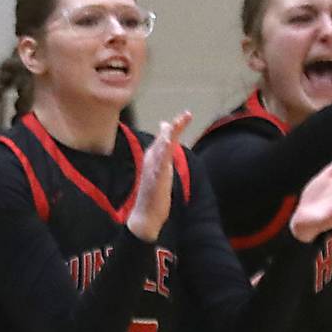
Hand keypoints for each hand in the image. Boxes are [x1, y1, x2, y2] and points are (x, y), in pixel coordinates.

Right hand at [128, 113, 190, 242]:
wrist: (145, 216)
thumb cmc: (153, 193)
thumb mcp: (162, 171)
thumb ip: (164, 155)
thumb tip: (167, 142)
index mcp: (153, 157)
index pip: (165, 137)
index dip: (176, 126)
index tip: (187, 115)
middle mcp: (151, 160)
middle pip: (163, 140)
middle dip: (174, 127)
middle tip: (186, 115)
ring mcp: (152, 169)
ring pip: (160, 150)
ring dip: (167, 137)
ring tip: (174, 125)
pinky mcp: (154, 179)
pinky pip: (159, 164)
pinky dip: (162, 154)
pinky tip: (167, 144)